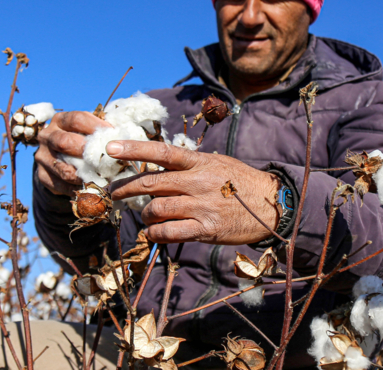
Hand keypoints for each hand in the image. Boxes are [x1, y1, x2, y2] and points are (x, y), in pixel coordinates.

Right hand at [35, 111, 110, 195]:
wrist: (59, 158)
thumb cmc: (81, 140)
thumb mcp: (88, 130)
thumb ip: (101, 131)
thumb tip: (123, 136)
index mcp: (60, 120)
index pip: (76, 119)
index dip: (95, 126)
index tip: (113, 134)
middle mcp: (47, 136)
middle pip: (65, 142)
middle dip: (87, 151)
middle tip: (105, 159)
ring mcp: (42, 157)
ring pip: (64, 168)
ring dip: (85, 175)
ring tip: (103, 178)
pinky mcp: (42, 176)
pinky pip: (61, 185)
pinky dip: (79, 188)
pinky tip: (93, 188)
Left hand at [107, 140, 280, 244]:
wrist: (271, 205)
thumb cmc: (240, 182)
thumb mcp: (217, 163)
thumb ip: (189, 165)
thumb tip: (160, 166)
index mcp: (199, 162)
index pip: (162, 152)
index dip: (134, 149)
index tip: (110, 147)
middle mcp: (198, 182)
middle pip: (150, 184)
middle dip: (125, 188)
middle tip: (113, 192)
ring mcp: (201, 206)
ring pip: (156, 209)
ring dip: (145, 214)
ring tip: (146, 216)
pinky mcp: (206, 229)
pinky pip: (169, 232)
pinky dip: (155, 233)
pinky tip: (154, 232)